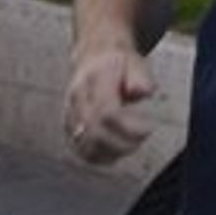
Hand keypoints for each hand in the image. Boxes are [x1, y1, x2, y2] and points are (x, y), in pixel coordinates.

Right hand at [64, 42, 162, 169]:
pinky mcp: (68, 125)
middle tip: (140, 140)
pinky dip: (98, 157)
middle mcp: (77, 97)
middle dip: (122, 144)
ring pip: (84, 144)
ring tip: (129, 146)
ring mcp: (70, 112)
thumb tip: (141, 91)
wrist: (94, 57)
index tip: (147, 128)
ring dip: (110, 153)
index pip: (106, 113)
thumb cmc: (119, 64)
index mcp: (94, 80)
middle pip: (94, 132)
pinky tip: (114, 152)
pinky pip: (79, 149)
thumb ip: (140, 77)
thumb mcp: (136, 63)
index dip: (129, 128)